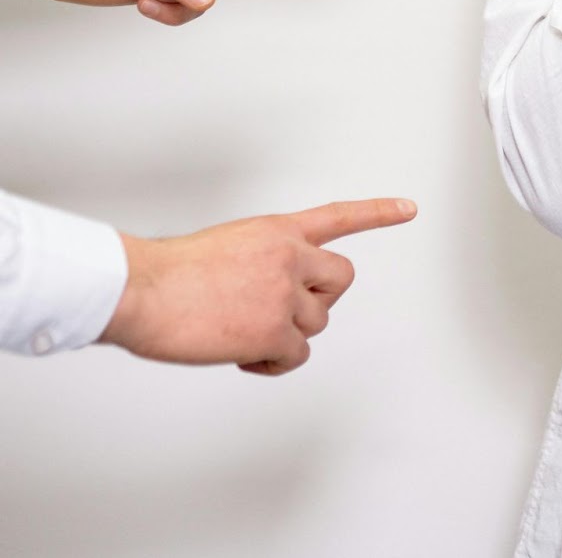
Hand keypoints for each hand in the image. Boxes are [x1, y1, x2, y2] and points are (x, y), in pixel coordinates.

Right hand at [101, 198, 417, 374]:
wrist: (141, 289)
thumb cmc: (165, 273)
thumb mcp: (225, 246)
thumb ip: (259, 261)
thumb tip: (263, 296)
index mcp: (276, 231)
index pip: (338, 216)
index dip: (377, 212)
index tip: (410, 208)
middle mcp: (290, 256)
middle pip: (341, 280)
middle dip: (321, 299)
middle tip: (284, 313)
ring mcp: (285, 293)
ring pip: (314, 323)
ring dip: (285, 334)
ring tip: (241, 334)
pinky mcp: (274, 330)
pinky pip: (295, 355)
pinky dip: (273, 363)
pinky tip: (244, 357)